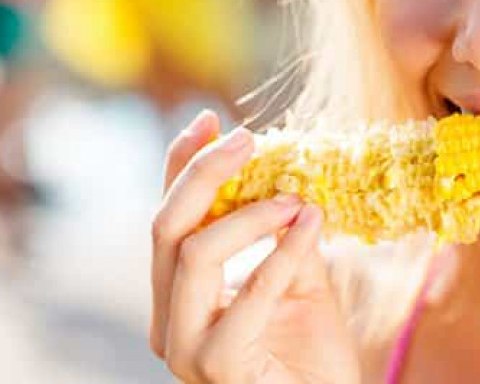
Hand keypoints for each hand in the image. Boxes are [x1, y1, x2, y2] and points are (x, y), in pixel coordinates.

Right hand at [149, 110, 359, 382]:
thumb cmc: (312, 353)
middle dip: (204, 172)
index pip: (169, 218)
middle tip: (248, 138)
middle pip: (166, 227)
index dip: (182, 165)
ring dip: (249, 215)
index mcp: (179, 295)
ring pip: (194, 253)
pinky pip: (246, 293)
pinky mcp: (216, 365)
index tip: (211, 120)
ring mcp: (185, 346)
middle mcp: (168, 318)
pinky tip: (311, 224)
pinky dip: (281, 253)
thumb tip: (278, 170)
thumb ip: (279, 233)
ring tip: (295, 199)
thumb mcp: (296, 278)